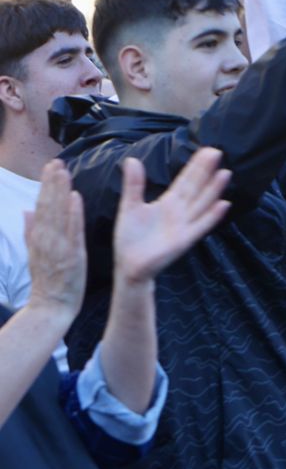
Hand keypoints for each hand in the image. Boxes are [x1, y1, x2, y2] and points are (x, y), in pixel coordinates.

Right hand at [23, 160, 84, 322]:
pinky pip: (72, 231)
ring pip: (59, 213)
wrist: (51, 306)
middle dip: (52, 183)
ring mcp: (59, 246)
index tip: (50, 166)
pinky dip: (73, 214)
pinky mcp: (72, 255)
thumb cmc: (47, 280)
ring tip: (64, 172)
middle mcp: (47, 238)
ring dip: (61, 192)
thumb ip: (30, 231)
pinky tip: (76, 198)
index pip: (42, 205)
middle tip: (56, 161)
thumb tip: (26, 210)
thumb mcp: (34, 253)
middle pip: (48, 205)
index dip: (46, 185)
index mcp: (39, 237)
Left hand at [113, 149, 231, 283]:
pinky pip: (201, 226)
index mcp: (168, 202)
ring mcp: (185, 225)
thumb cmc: (130, 237)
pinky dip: (213, 216)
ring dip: (214, 189)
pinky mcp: (185, 240)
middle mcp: (180, 212)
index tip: (207, 150)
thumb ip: (134, 185)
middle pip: (196, 188)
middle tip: (217, 152)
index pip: (185, 180)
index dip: (195, 166)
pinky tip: (224, 204)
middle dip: (206, 171)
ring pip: (202, 203)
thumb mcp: (130, 207)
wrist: (129, 265)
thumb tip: (132, 159)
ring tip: (225, 173)